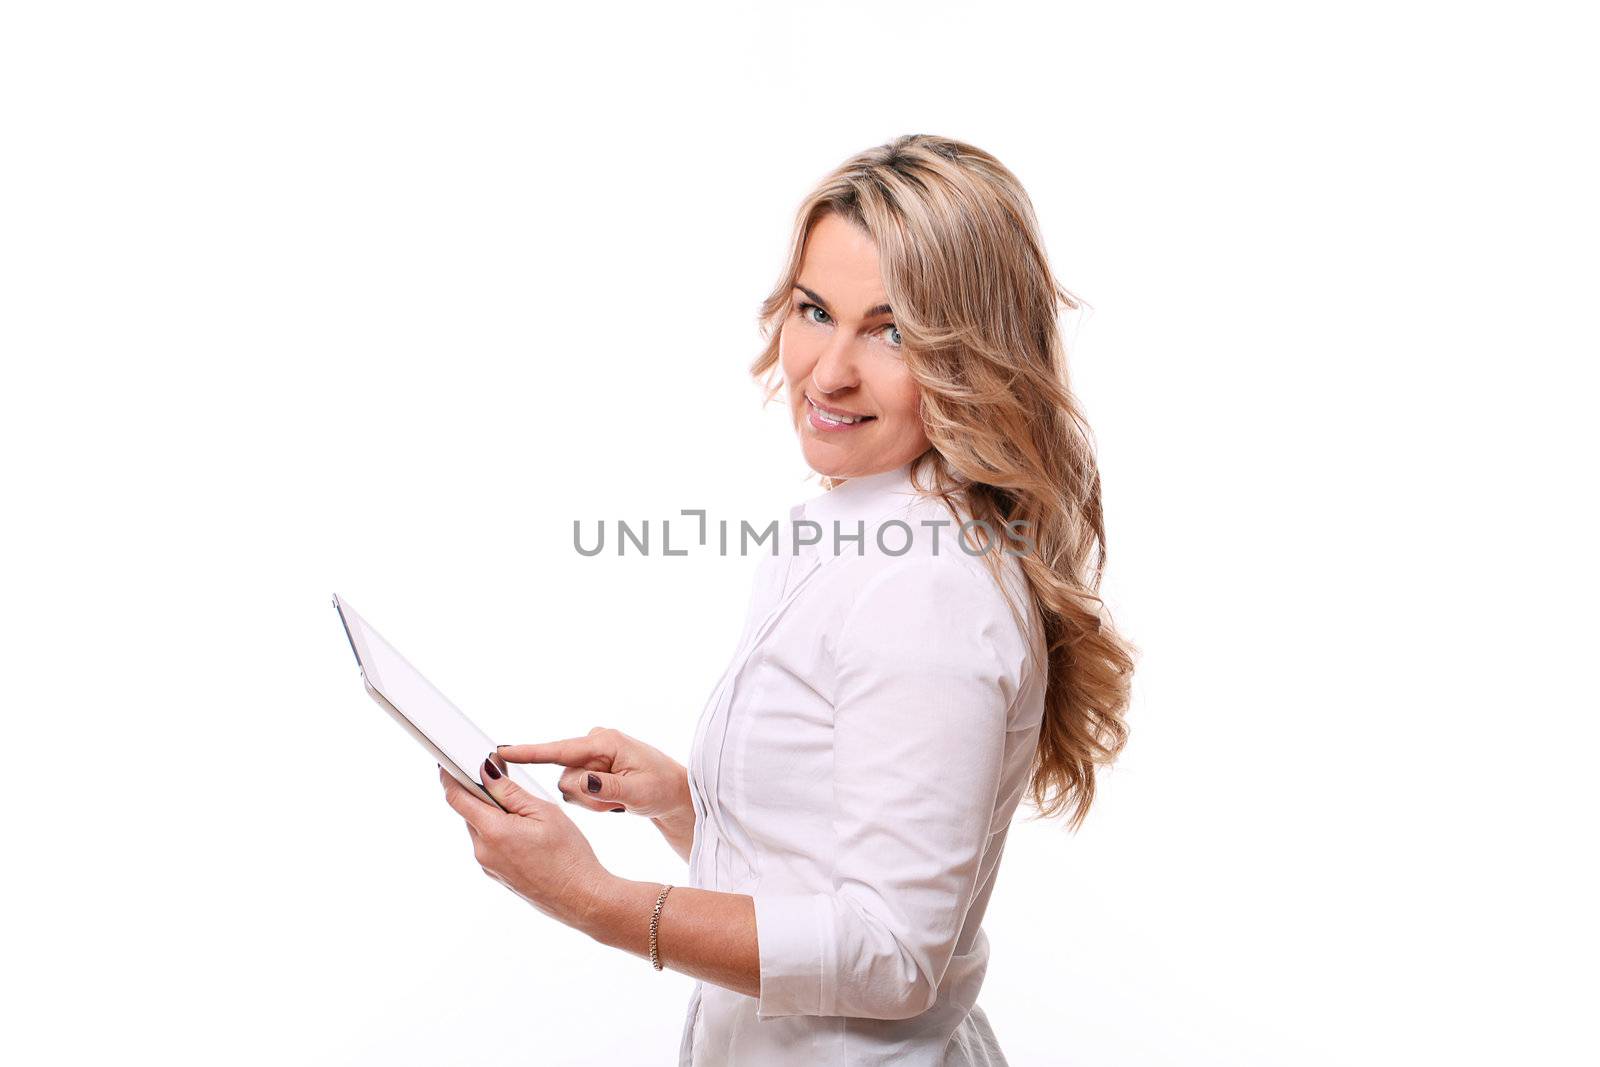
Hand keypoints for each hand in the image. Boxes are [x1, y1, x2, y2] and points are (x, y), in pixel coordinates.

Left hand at [438, 756, 612, 929]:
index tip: (449, 763)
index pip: (457, 798)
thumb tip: (486, 771)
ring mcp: (488, 866)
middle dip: (482, 793)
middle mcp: (483, 851)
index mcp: (492, 832)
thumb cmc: (568, 855)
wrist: (580, 897)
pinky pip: (490, 844)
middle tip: (504, 778)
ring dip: (494, 814)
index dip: (450, 777)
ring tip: (526, 812)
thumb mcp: (543, 811)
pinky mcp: (496, 874)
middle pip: (470, 812)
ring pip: (481, 828)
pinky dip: (501, 831)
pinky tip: (527, 833)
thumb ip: (509, 790)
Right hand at [497, 727, 690, 820]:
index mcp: (604, 742)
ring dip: (592, 802)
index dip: (529, 753)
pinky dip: (594, 802)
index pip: (559, 750)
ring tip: (618, 802)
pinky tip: (613, 801)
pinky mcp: (589, 768)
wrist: (673, 792)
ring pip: (570, 788)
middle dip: (586, 797)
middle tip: (615, 804)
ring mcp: (590, 757)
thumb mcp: (639, 792)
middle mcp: (593, 745)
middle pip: (565, 778)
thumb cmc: (661, 788)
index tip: (501, 751)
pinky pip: (577, 792)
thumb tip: (580, 780)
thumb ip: (607, 787)